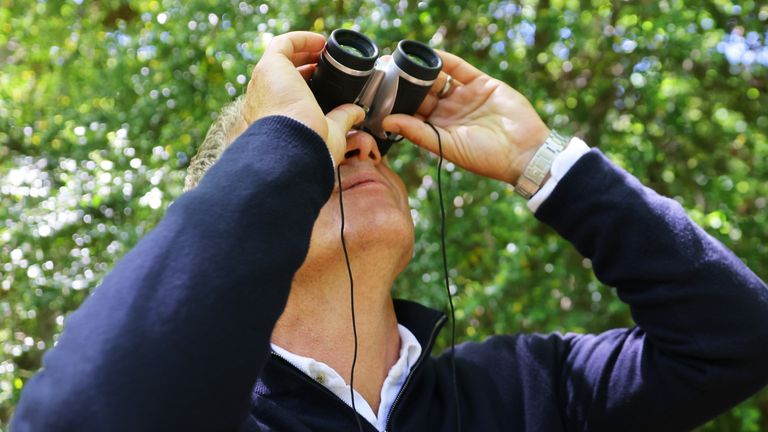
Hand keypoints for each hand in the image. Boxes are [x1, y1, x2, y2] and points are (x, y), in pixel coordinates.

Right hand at [243, 31, 363, 164]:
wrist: (294, 146)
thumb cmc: (309, 148)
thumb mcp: (331, 133)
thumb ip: (342, 119)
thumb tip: (358, 113)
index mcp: (274, 119)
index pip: (286, 95)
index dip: (305, 84)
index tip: (325, 80)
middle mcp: (263, 100)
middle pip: (282, 75)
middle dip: (304, 66)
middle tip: (325, 64)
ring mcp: (263, 83)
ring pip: (280, 59)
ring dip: (302, 51)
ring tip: (323, 50)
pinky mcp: (269, 66)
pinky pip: (283, 44)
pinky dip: (302, 39)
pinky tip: (320, 42)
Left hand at [382, 51, 549, 184]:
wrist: (523, 151)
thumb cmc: (485, 157)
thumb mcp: (446, 146)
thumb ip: (417, 132)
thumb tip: (387, 121)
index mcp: (439, 130)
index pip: (413, 113)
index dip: (397, 104)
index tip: (379, 94)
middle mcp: (450, 112)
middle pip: (423, 93)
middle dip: (405, 83)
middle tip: (386, 72)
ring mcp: (466, 97)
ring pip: (439, 79)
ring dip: (422, 70)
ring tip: (402, 60)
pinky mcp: (481, 84)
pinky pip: (459, 68)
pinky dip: (445, 60)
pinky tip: (429, 55)